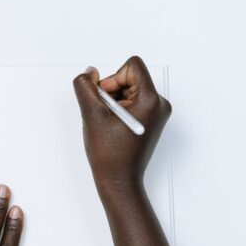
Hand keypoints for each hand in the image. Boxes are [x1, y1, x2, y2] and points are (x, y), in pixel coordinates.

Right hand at [73, 55, 171, 191]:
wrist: (118, 180)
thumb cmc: (110, 154)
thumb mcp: (91, 114)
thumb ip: (85, 87)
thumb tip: (90, 72)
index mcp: (151, 100)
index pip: (132, 65)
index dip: (112, 78)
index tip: (106, 99)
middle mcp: (159, 104)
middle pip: (130, 77)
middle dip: (111, 92)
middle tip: (105, 115)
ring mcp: (156, 114)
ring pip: (128, 90)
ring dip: (113, 102)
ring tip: (108, 124)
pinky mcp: (150, 121)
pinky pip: (131, 102)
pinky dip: (117, 110)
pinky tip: (113, 128)